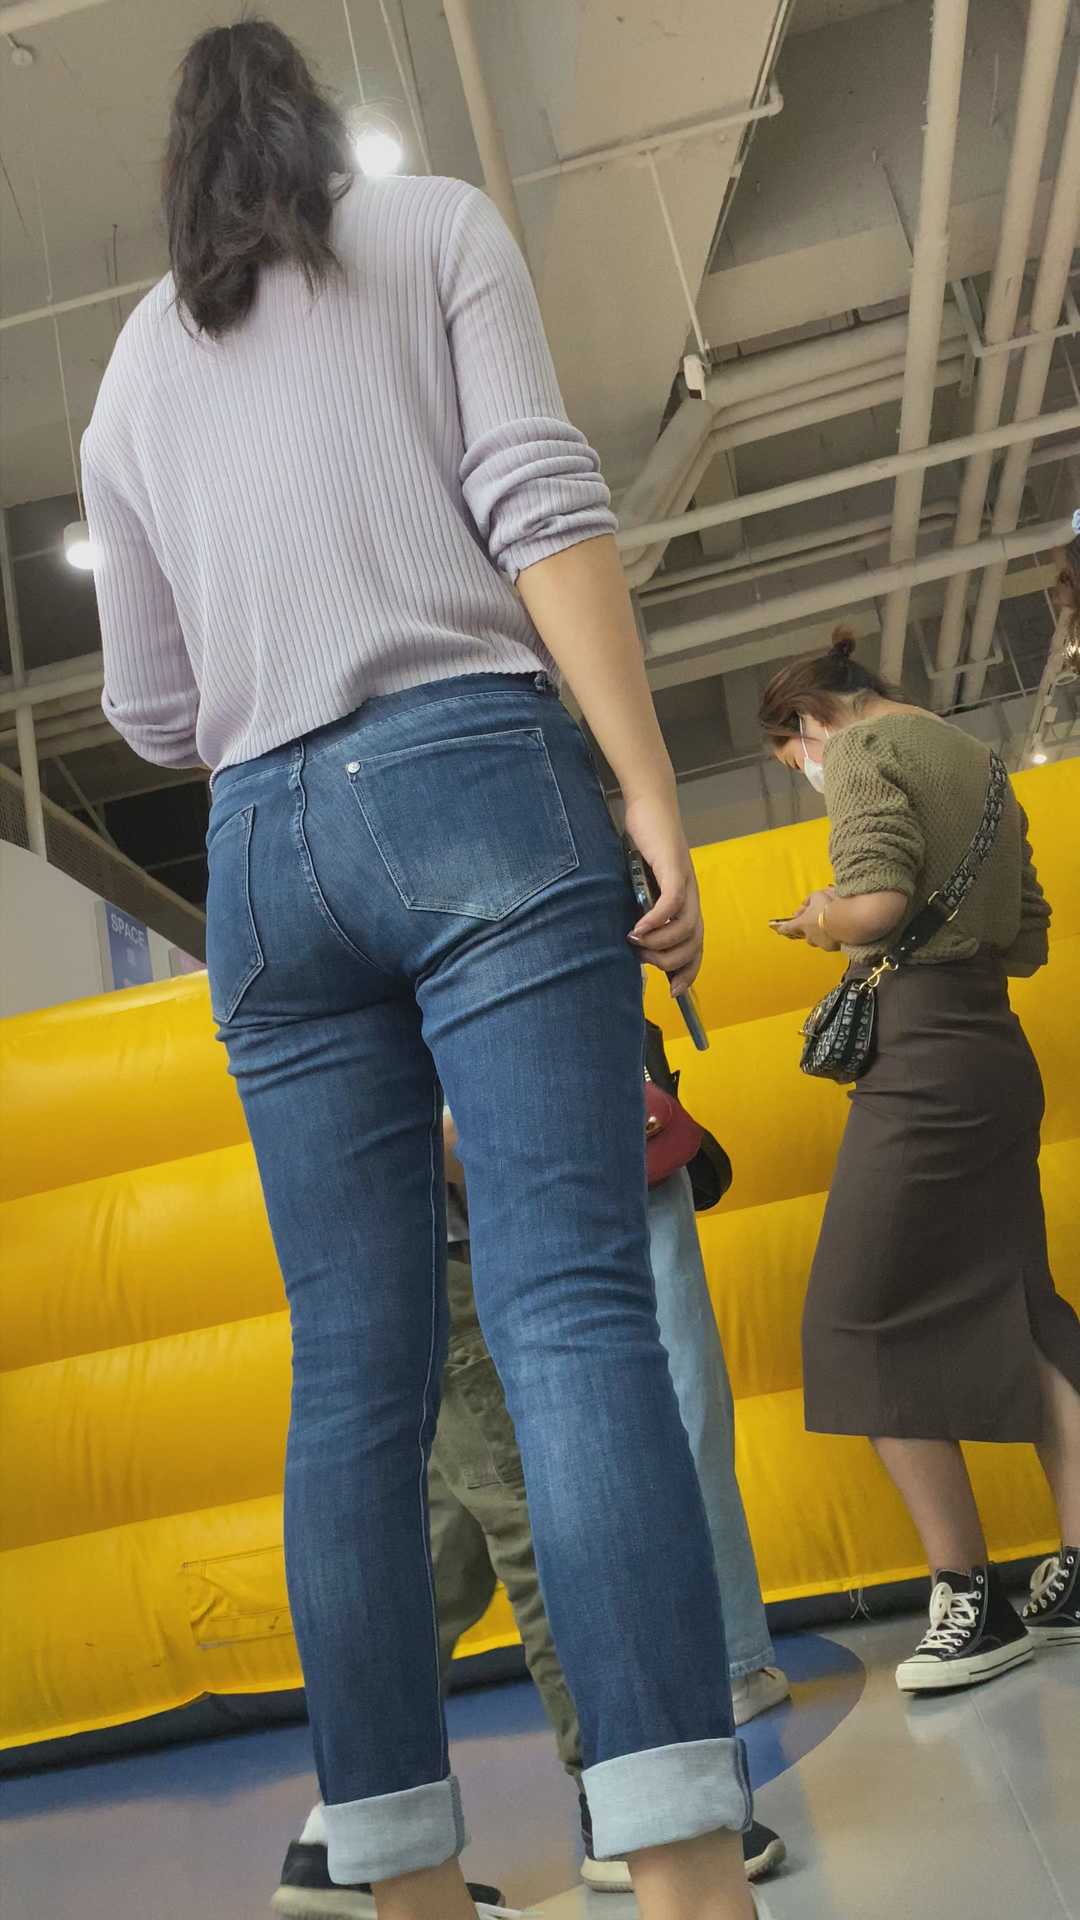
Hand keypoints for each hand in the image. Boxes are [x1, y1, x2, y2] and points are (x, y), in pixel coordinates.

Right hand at [624, 789, 703, 996]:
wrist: (648, 803)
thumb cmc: (642, 843)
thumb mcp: (639, 884)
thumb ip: (641, 909)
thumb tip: (628, 940)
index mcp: (688, 904)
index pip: (697, 947)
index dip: (688, 973)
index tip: (673, 993)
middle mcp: (692, 897)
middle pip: (694, 945)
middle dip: (669, 963)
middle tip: (641, 958)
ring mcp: (686, 882)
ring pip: (685, 929)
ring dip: (659, 944)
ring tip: (636, 942)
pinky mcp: (673, 867)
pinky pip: (671, 903)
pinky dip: (655, 921)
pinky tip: (638, 927)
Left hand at [771, 888, 840, 950]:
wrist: (844, 920)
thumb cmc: (828, 907)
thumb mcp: (816, 896)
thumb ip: (809, 900)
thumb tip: (805, 902)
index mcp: (801, 924)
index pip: (787, 928)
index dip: (783, 928)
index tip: (779, 930)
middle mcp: (808, 936)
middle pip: (804, 934)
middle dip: (808, 929)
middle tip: (814, 920)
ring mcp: (820, 943)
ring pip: (817, 940)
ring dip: (820, 933)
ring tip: (829, 925)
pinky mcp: (832, 947)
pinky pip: (829, 943)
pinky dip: (832, 938)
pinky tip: (838, 931)